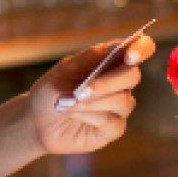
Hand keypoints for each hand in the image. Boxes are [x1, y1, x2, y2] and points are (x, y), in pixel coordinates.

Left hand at [28, 34, 155, 155]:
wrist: (35, 122)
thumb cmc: (51, 91)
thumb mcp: (63, 70)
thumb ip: (89, 57)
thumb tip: (113, 47)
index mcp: (110, 62)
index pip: (140, 49)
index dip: (141, 48)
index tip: (130, 55)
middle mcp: (119, 83)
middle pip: (132, 76)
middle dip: (107, 83)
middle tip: (81, 91)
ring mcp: (118, 107)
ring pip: (123, 101)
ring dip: (93, 102)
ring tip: (66, 103)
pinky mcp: (113, 129)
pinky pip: (111, 121)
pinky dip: (89, 115)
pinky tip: (71, 112)